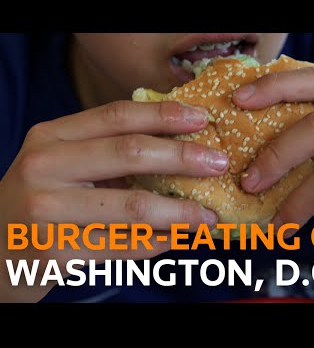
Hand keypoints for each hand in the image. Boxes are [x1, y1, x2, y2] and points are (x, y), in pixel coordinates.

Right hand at [0, 100, 228, 301]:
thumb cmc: (41, 201)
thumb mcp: (63, 165)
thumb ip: (108, 153)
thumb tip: (178, 148)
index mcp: (51, 137)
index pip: (117, 115)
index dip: (164, 115)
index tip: (202, 119)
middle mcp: (44, 166)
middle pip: (130, 152)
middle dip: (183, 157)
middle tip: (219, 164)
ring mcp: (46, 210)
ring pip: (133, 207)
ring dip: (180, 212)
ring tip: (208, 217)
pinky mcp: (53, 251)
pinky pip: (124, 246)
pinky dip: (158, 242)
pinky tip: (178, 239)